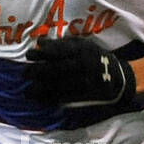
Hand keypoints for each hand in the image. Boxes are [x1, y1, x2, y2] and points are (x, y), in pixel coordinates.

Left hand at [24, 35, 138, 111]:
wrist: (119, 79)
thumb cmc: (97, 58)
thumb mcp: (85, 44)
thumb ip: (64, 43)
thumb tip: (41, 44)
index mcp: (83, 50)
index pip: (58, 51)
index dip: (41, 53)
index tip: (29, 54)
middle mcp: (83, 65)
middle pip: (56, 68)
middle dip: (37, 71)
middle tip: (25, 73)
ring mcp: (84, 82)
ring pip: (58, 85)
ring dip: (40, 88)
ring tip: (27, 90)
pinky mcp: (84, 95)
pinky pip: (64, 97)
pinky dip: (49, 99)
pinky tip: (38, 99)